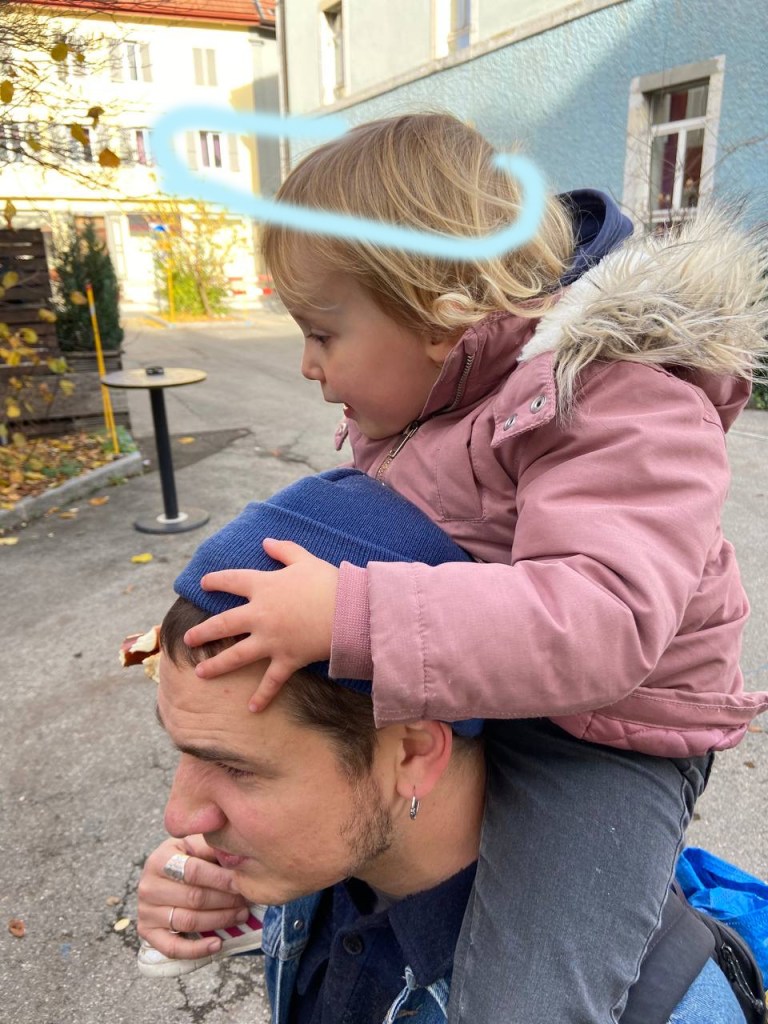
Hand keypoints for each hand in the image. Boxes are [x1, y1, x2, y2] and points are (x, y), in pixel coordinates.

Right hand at [137, 835, 248, 959]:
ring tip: (241, 916)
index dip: (220, 878)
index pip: (193, 871)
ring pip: (187, 921)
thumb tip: (236, 855)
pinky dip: (196, 949)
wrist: (163, 874)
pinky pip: (172, 947)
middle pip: (193, 898)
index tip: (241, 883)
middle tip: (246, 900)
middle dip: (225, 900)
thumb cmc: (186, 857)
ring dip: (219, 920)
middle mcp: (148, 886)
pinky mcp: (147, 932)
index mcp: (160, 860)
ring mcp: (146, 911)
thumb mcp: (195, 845)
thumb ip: (211, 846)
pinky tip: (217, 944)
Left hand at [184, 539, 338, 711]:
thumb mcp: (305, 560)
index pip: (231, 581)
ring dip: (217, 665)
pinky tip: (251, 708)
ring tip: (200, 672)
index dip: (216, 581)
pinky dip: (262, 696)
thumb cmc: (328, 583)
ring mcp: (271, 640)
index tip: (204, 584)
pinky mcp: (286, 659)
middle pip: (224, 624)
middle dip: (203, 632)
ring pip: (236, 655)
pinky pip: (271, 681)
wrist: (349, 612)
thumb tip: (266, 541)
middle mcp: (260, 615)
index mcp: (263, 586)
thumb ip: (284, 550)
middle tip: (189, 639)